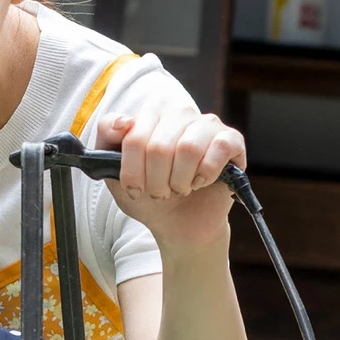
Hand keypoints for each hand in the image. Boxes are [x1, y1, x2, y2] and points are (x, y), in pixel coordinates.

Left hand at [94, 106, 245, 252]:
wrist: (179, 224)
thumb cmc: (148, 195)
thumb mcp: (114, 172)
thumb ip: (107, 140)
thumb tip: (122, 122)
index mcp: (149, 116)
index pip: (132, 136)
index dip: (131, 170)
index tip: (135, 188)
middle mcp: (178, 114)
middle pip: (159, 146)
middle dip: (155, 181)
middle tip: (160, 193)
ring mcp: (206, 125)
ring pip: (188, 148)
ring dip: (180, 180)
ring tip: (180, 189)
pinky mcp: (232, 140)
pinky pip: (219, 149)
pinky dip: (206, 174)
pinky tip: (201, 182)